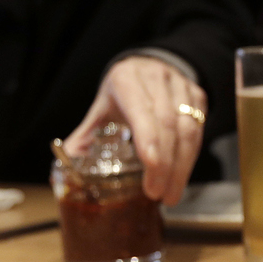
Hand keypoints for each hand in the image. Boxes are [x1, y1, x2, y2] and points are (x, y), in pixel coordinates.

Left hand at [66, 56, 206, 203]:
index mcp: (127, 81)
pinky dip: (190, 158)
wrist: (149, 67)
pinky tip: (180, 177)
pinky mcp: (198, 96)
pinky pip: (199, 131)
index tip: (151, 169)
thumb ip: (85, 138)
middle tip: (157, 194)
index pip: (142, 111)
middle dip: (165, 165)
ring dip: (181, 167)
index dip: (149, 140)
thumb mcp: (101, 110)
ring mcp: (181, 87)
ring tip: (170, 194)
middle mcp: (157, 79)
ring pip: (188, 130)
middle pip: (168, 125)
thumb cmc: (122, 94)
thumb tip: (62, 169)